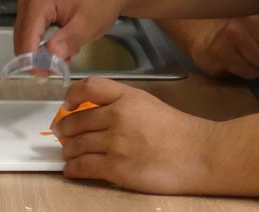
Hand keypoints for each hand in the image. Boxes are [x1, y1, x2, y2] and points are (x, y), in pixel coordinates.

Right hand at [13, 0, 124, 59]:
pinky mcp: (36, 11)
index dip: (34, 61)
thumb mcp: (88, 24)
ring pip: (27, 41)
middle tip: (63, 66)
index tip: (48, 75)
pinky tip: (65, 45)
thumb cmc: (101, 0)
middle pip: (23, 41)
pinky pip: (34, 36)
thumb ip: (68, 41)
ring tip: (69, 52)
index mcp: (37, 3)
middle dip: (40, 58)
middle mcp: (27, 3)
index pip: (26, 39)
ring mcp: (30, 6)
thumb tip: (50, 57)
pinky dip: (46, 46)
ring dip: (44, 53)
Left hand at [52, 78, 215, 193]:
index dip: (72, 95)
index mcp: (127, 97)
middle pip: (77, 120)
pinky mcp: (117, 168)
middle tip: (61, 134)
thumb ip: (121, 103)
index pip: (89, 87)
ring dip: (68, 151)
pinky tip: (71, 170)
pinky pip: (84, 167)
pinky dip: (72, 169)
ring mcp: (116, 143)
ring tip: (67, 153)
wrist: (197, 154)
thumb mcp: (147, 104)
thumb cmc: (176, 130)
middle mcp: (118, 116)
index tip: (67, 104)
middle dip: (64, 129)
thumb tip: (93, 112)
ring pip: (77, 145)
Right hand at [182, 10, 258, 79]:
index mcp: (256, 5)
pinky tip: (243, 61)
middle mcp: (245, 19)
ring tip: (257, 57)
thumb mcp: (257, 16)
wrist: (201, 33)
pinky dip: (250, 70)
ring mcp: (232, 36)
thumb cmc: (237, 25)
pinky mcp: (221, 54)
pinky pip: (250, 71)